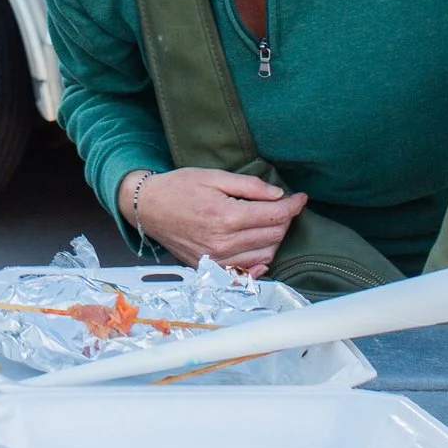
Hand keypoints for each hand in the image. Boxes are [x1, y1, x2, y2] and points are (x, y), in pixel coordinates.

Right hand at [121, 167, 307, 274]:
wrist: (147, 207)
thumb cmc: (178, 188)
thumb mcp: (213, 177)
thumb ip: (248, 186)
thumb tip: (277, 195)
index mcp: (225, 216)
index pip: (274, 215)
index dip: (293, 205)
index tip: (300, 198)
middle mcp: (223, 242)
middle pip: (273, 235)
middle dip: (284, 219)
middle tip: (283, 206)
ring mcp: (217, 259)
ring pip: (265, 254)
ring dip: (274, 238)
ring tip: (270, 222)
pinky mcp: (210, 268)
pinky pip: (247, 270)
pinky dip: (260, 260)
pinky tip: (260, 247)